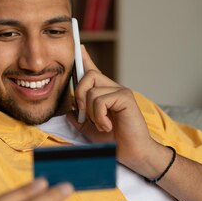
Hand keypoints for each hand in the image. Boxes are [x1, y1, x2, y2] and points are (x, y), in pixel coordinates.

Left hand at [68, 46, 165, 175]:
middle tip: (85, 116)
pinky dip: (99, 117)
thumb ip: (79, 120)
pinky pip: (101, 100)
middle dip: (79, 95)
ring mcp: (121, 91)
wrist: (132, 153)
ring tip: (102, 125)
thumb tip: (69, 111)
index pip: (93, 71)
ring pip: (92, 91)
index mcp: (105, 94)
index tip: (79, 47)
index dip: (85, 59)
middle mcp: (114, 88)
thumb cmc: (115, 142)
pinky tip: (108, 126)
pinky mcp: (126, 98)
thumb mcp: (90, 130)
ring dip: (91, 113)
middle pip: (88, 76)